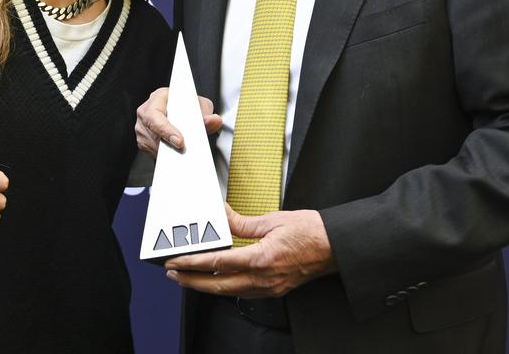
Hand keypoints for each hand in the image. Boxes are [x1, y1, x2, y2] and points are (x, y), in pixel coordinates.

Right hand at [134, 87, 220, 155]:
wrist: (183, 111)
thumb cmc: (188, 105)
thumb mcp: (201, 105)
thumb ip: (208, 114)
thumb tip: (213, 121)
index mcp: (157, 98)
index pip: (155, 115)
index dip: (166, 130)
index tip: (180, 142)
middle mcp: (145, 111)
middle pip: (153, 133)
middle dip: (169, 145)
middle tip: (184, 153)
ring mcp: (142, 127)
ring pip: (152, 145)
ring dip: (167, 152)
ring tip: (183, 156)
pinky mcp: (143, 141)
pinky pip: (151, 152)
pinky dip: (164, 157)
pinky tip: (175, 157)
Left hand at [164, 204, 335, 297]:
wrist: (335, 246)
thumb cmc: (311, 231)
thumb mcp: (273, 220)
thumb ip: (243, 223)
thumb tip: (223, 216)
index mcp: (262, 259)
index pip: (218, 263)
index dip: (193, 263)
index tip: (177, 260)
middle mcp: (264, 278)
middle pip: (218, 286)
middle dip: (192, 281)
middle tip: (173, 273)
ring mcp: (270, 287)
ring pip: (230, 292)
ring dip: (206, 286)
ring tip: (189, 278)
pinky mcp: (275, 289)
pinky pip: (244, 292)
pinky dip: (226, 287)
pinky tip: (218, 280)